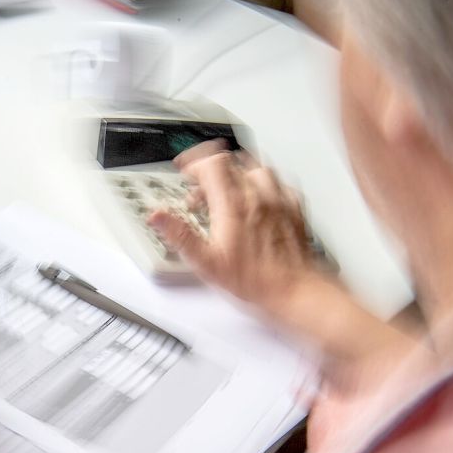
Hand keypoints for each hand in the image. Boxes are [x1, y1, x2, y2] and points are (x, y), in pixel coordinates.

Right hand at [148, 140, 318, 314]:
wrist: (295, 290)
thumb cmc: (256, 280)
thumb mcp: (207, 263)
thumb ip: (180, 235)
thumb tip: (158, 216)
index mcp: (233, 205)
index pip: (211, 164)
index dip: (194, 162)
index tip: (185, 171)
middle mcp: (258, 196)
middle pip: (232, 161)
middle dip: (211, 168)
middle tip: (200, 185)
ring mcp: (279, 200)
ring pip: (257, 167)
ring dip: (238, 172)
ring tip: (227, 187)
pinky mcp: (294, 208)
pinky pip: (279, 182)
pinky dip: (263, 183)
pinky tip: (258, 197)